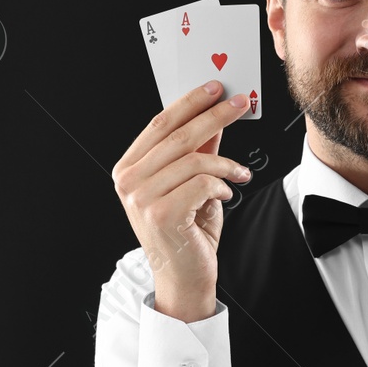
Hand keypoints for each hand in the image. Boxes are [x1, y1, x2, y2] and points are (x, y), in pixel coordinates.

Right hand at [112, 82, 255, 321]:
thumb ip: (197, 151)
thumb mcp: (189, 184)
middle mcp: (128, 181)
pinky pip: (203, 183)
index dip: (190, 102)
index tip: (215, 88)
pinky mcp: (162, 214)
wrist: (183, 277)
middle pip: (178, 135)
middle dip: (214, 116)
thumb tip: (213, 115)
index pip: (160, 123)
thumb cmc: (185, 231)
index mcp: (128, 169)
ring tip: (240, 173)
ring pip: (195, 159)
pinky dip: (222, 185)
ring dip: (226, 163)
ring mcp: (141, 198)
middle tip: (240, 104)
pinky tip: (226, 194)